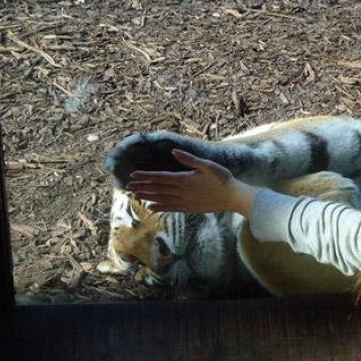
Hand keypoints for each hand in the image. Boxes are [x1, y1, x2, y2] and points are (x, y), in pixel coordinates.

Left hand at [126, 150, 259, 216]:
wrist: (233, 197)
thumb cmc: (222, 179)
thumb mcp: (207, 165)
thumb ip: (189, 159)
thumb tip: (174, 152)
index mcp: (184, 179)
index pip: (160, 177)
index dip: (145, 176)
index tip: (132, 175)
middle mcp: (181, 192)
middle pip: (157, 189)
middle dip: (142, 187)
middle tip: (128, 186)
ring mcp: (185, 201)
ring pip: (161, 199)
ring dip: (148, 197)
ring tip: (135, 196)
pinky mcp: (189, 208)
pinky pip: (171, 208)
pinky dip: (160, 207)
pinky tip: (152, 207)